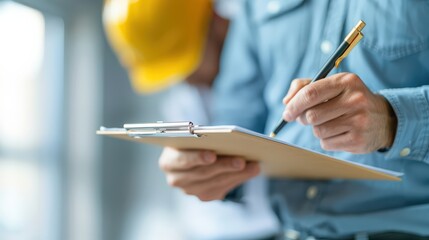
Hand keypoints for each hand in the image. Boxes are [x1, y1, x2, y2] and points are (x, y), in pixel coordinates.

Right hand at [159, 147, 259, 200]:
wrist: (192, 152)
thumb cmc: (193, 140)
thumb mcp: (193, 136)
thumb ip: (203, 137)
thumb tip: (227, 138)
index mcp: (168, 161)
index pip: (181, 160)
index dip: (197, 158)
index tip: (212, 155)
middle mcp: (176, 179)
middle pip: (202, 174)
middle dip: (223, 166)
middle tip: (241, 160)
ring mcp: (190, 190)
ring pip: (215, 183)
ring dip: (236, 174)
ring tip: (253, 165)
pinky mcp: (204, 195)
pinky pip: (223, 189)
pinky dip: (238, 179)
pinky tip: (251, 170)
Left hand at [282, 73, 396, 152]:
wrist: (383, 119)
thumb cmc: (348, 100)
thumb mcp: (332, 86)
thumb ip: (305, 87)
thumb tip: (286, 102)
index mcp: (346, 81)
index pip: (311, 92)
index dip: (294, 105)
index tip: (287, 113)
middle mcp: (355, 99)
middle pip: (311, 115)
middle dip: (303, 118)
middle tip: (306, 118)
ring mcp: (359, 121)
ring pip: (318, 130)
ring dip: (317, 129)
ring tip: (330, 123)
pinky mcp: (358, 140)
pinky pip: (326, 143)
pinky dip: (326, 140)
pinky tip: (339, 133)